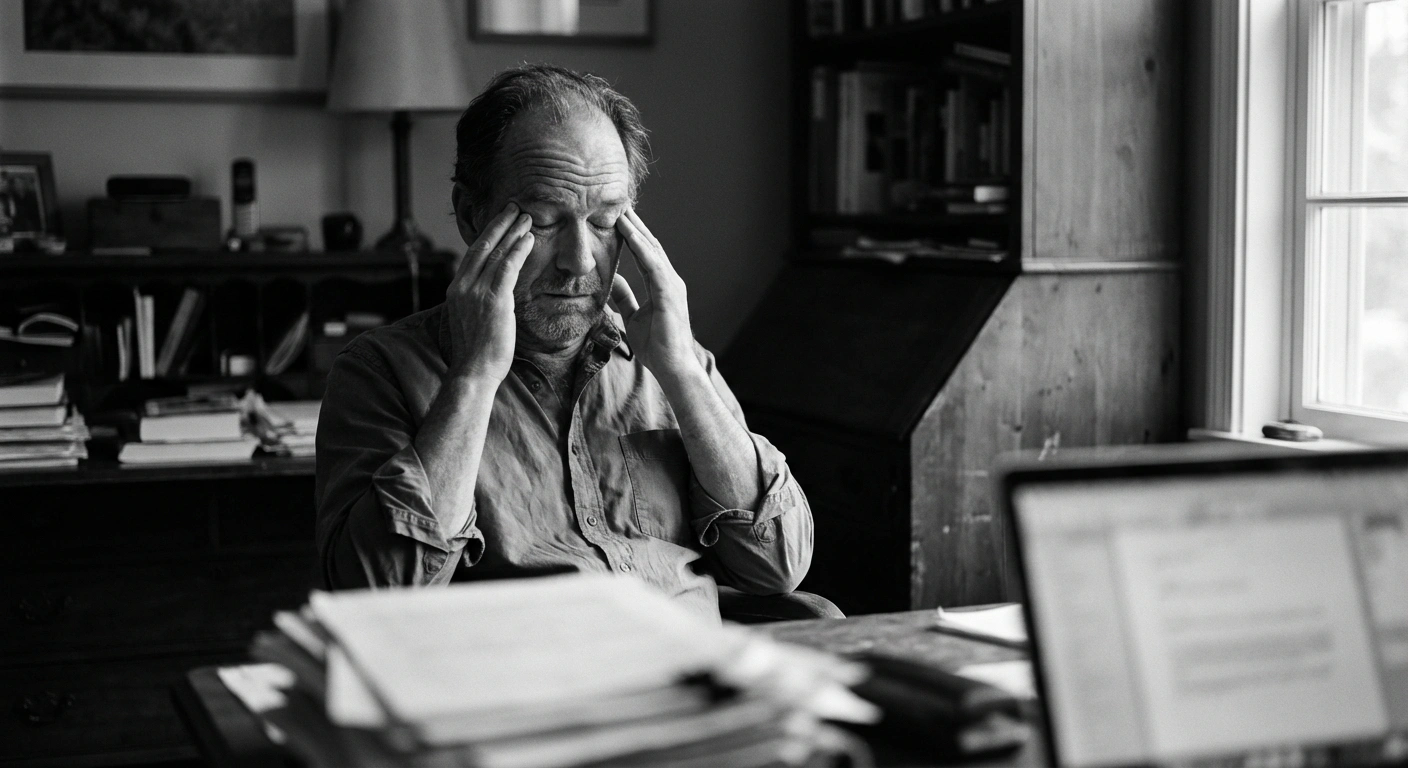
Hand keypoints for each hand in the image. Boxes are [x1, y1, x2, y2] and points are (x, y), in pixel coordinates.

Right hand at [446, 203, 534, 382]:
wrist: (473, 371)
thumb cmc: (477, 353)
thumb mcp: (472, 319)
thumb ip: (478, 301)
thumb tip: (492, 293)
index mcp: (456, 289)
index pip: (473, 253)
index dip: (489, 234)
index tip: (501, 221)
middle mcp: (462, 286)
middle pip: (483, 245)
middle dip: (500, 223)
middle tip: (515, 207)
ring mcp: (476, 292)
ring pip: (496, 252)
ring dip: (513, 232)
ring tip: (527, 217)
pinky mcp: (493, 300)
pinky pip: (507, 267)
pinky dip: (518, 250)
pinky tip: (529, 239)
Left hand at [612, 209, 701, 382]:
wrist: (673, 367)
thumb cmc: (657, 346)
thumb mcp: (633, 316)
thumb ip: (624, 296)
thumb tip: (611, 279)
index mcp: (662, 284)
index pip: (646, 252)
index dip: (632, 233)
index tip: (617, 215)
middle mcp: (670, 279)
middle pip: (650, 244)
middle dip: (634, 223)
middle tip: (618, 202)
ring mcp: (672, 285)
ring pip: (652, 250)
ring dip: (636, 229)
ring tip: (620, 210)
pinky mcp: (669, 293)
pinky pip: (653, 265)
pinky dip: (641, 248)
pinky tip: (629, 234)